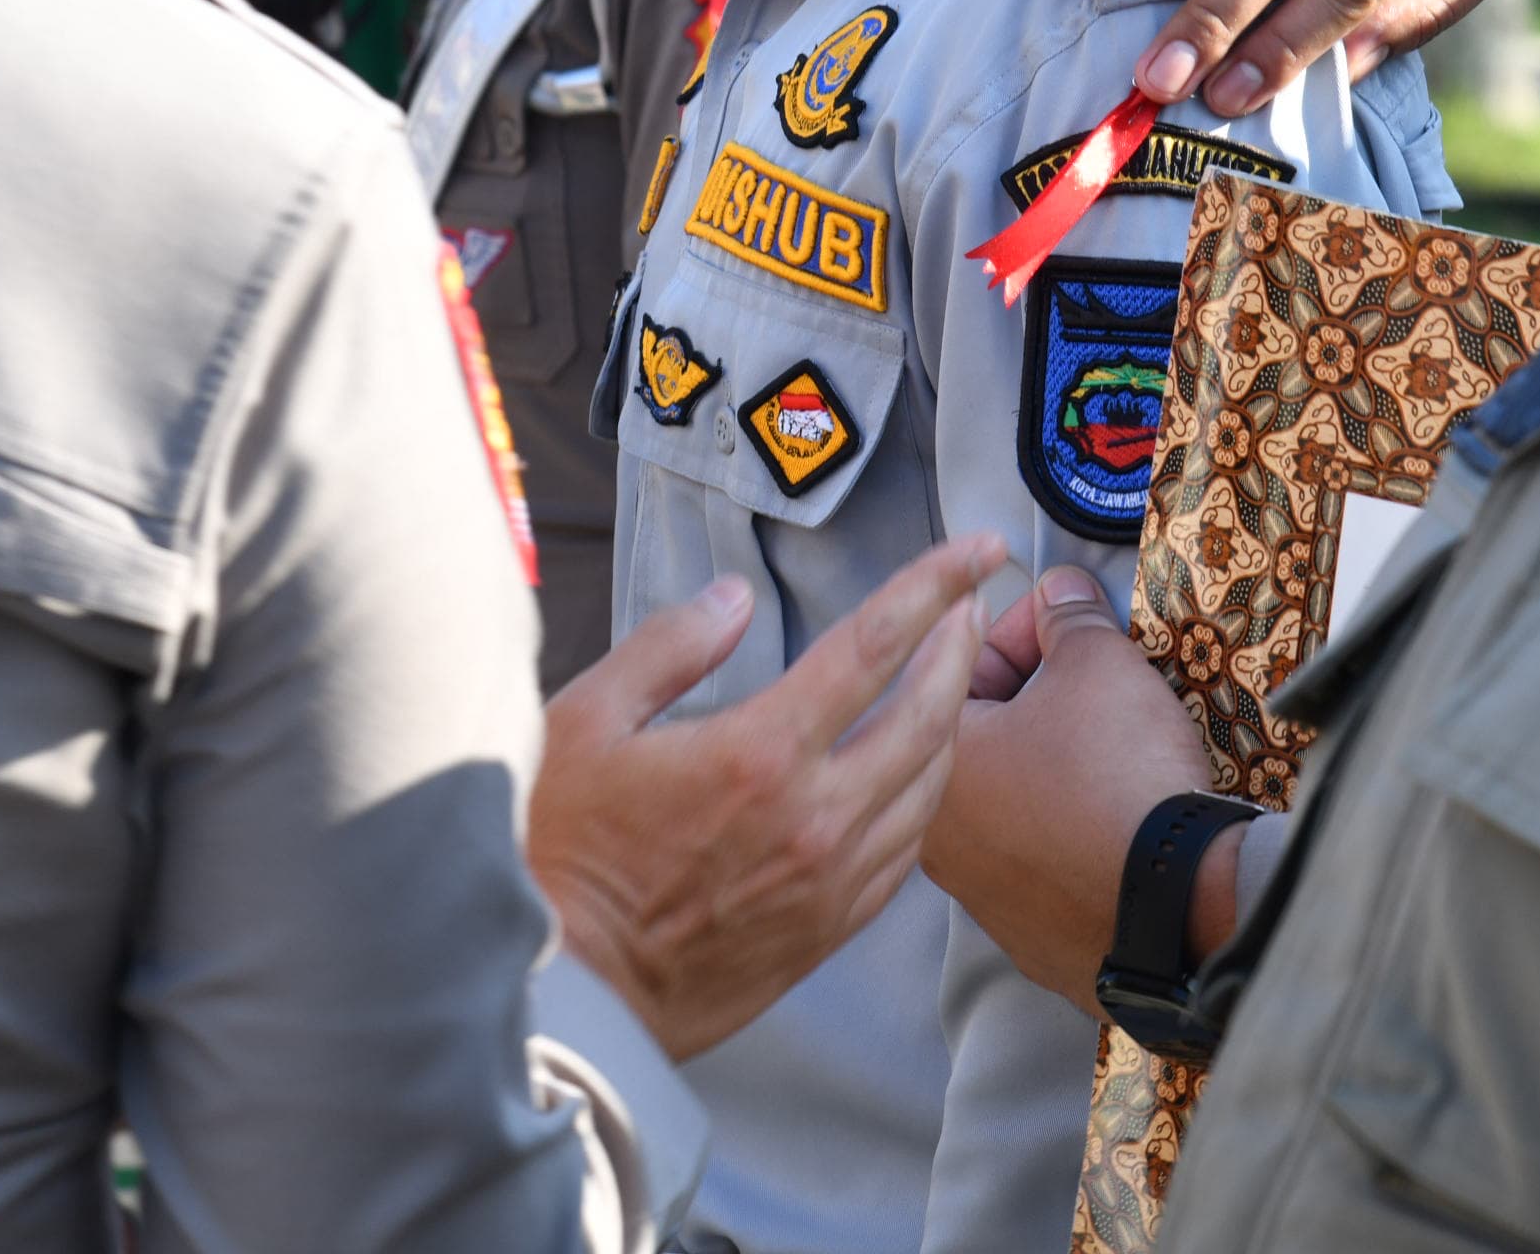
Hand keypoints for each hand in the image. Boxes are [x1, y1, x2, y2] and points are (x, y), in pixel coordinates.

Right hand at [533, 532, 1006, 1058]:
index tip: (976, 547)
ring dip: (954, 720)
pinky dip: (926, 797)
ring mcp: (832, 878)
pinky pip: (908, 850)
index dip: (934, 584)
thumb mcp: (584, 722)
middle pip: (929, 713)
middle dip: (961, 645)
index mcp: (759, 752)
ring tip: (952, 677)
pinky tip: (916, 773)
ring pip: (932, 786)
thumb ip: (668, 647)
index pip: (873, 645)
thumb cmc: (563, 854)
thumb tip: (735, 598)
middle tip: (973, 601)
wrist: (573, 990)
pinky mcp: (831, 927)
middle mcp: (815, 815)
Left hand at [926, 566, 1231, 1018]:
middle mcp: (941, 841)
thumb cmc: (1119, 777)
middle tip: (1095, 671)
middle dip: (1038, 694)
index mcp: (935, 767)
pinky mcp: (1033, 937)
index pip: (962, 668)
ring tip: (1113, 736)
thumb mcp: (1099, 666)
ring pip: (1013, 802)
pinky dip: (1073, 827)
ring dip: (1054, 761)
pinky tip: (1116, 807)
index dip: (1023, 626)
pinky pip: (1046, 860)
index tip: (1067, 615)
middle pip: (985, 737)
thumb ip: (1070, 618)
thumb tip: (1061, 592)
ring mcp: (984, 897)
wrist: (1176, 904)